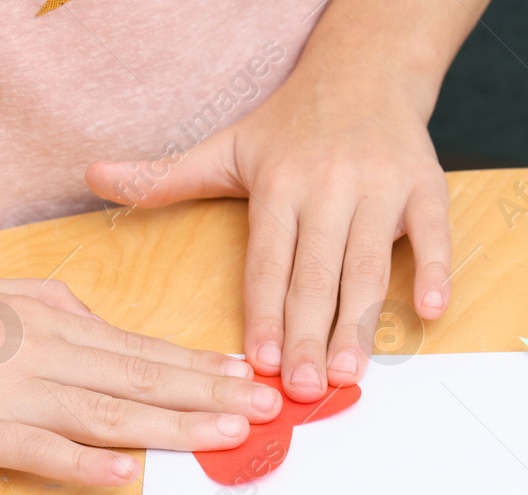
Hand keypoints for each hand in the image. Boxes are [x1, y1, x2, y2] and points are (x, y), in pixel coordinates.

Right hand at [0, 269, 280, 486]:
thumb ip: (45, 302)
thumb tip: (93, 318)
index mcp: (41, 320)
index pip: (136, 346)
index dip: (195, 363)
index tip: (246, 374)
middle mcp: (35, 352)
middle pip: (137, 377)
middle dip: (208, 393)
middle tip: (267, 407)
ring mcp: (4, 394)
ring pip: (104, 411)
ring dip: (171, 425)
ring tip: (226, 435)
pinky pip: (37, 451)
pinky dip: (83, 462)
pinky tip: (126, 472)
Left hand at [86, 70, 451, 402]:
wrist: (364, 71)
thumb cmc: (291, 126)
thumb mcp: (225, 148)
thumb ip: (164, 177)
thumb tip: (93, 177)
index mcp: (278, 183)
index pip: (268, 261)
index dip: (264, 314)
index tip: (260, 363)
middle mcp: (329, 185)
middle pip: (317, 274)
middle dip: (310, 336)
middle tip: (306, 390)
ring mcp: (380, 186)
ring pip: (369, 265)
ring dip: (362, 323)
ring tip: (352, 375)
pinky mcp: (425, 185)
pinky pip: (434, 232)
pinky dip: (435, 270)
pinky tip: (430, 312)